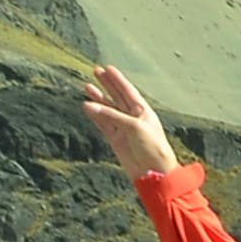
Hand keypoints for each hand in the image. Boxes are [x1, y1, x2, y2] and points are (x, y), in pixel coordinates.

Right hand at [79, 64, 176, 178]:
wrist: (154, 173)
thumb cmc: (153, 149)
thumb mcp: (134, 127)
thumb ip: (112, 115)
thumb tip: (89, 105)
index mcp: (144, 112)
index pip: (128, 91)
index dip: (118, 80)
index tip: (108, 68)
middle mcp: (133, 118)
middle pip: (117, 97)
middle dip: (107, 84)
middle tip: (96, 71)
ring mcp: (124, 128)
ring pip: (108, 109)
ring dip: (98, 98)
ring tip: (87, 86)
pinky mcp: (116, 139)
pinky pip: (103, 123)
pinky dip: (95, 115)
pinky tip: (86, 105)